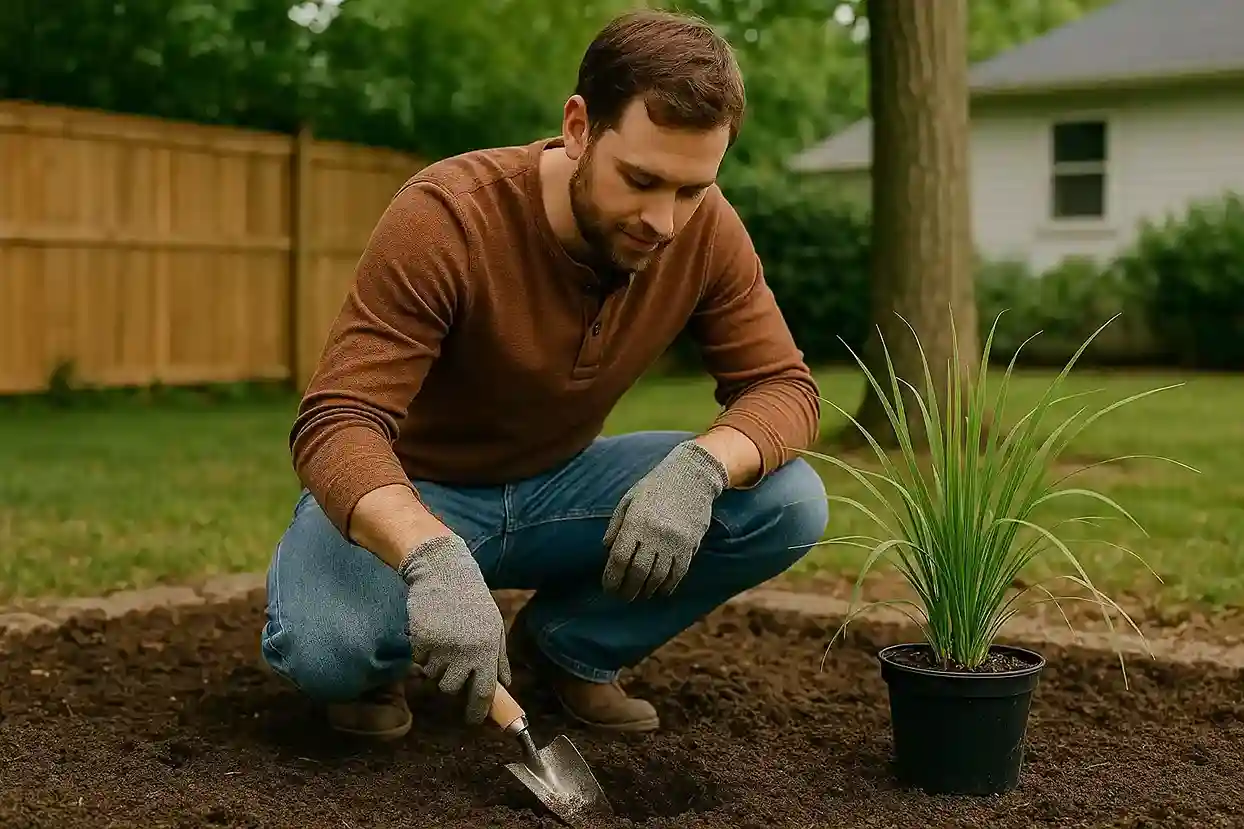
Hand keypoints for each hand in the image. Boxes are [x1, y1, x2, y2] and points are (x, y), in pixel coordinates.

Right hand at [398, 534, 509, 723]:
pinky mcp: (421, 641)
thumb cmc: (472, 600)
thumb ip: (499, 657)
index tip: (472, 720)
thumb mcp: (494, 626)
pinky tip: (430, 633)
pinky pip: (418, 660)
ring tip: (442, 644)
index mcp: (488, 650)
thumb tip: (505, 683)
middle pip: (452, 689)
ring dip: (435, 667)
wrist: (444, 573)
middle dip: (450, 684)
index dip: (477, 711)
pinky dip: (422, 653)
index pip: (484, 692)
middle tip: (451, 667)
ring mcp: (442, 647)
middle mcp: (466, 652)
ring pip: (433, 676)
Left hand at [602, 439, 728, 600]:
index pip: (619, 559)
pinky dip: (668, 585)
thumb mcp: (630, 499)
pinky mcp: (690, 545)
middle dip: (628, 589)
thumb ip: (616, 524)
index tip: (608, 587)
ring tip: (639, 595)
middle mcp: (654, 535)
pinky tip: (661, 590)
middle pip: (638, 573)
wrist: (693, 475)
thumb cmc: (656, 485)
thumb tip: (607, 550)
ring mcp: (674, 541)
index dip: (612, 578)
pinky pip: (678, 572)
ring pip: (658, 576)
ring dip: (647, 590)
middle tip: (623, 597)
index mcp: (636, 522)